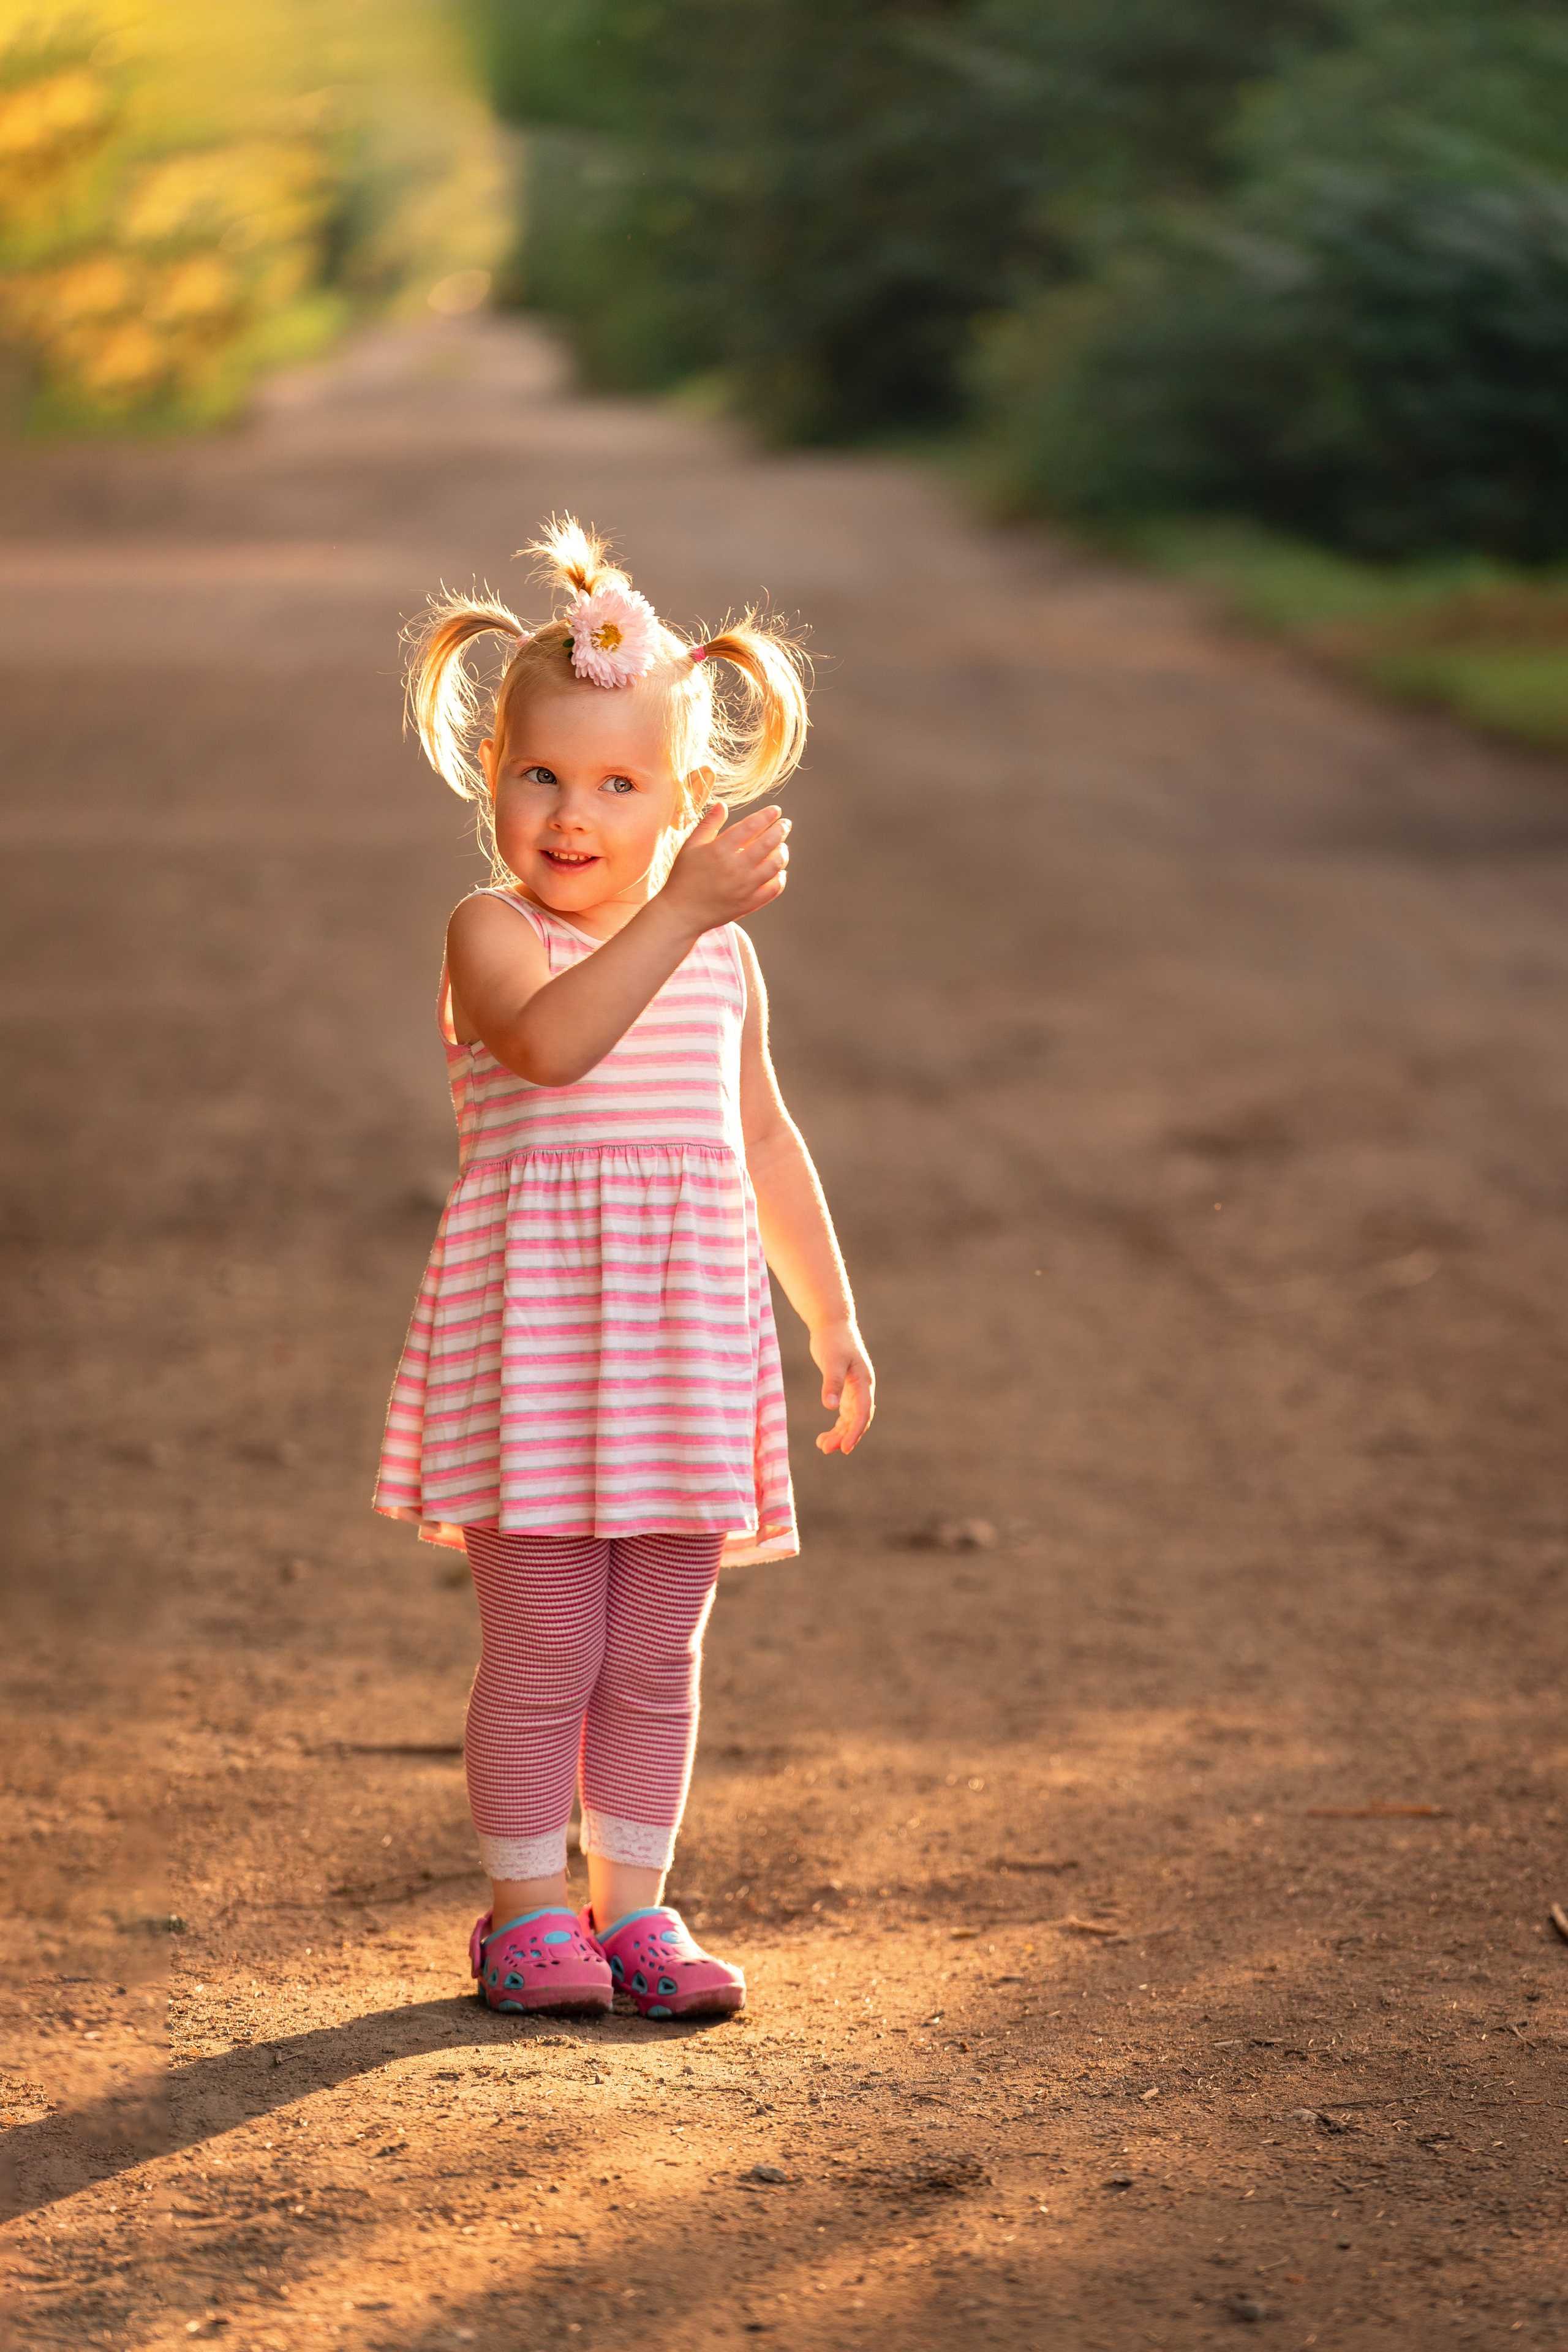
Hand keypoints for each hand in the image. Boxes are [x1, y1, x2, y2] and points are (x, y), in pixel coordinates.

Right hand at [660, 802, 788, 931]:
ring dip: (783, 853)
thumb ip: (708, 824)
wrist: (681, 913)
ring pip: (775, 865)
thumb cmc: (684, 877)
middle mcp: (735, 868)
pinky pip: (774, 889)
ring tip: (782, 846)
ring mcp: (745, 887)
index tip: (775, 810)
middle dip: (780, 830)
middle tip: (785, 824)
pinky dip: (781, 878)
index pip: (751, 826)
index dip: (766, 816)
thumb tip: (723, 804)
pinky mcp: (749, 904)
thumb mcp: (690, 846)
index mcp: (720, 850)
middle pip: (768, 843)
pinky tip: (780, 871)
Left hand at [811, 1319, 873, 1454]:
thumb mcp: (832, 1361)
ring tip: (822, 1445)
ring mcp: (854, 1391)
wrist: (831, 1325)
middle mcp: (862, 1389)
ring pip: (850, 1419)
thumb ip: (831, 1383)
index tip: (845, 1448)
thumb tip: (830, 1407)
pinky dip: (836, 1426)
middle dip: (844, 1436)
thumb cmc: (832, 1340)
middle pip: (857, 1420)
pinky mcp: (845, 1390)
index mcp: (864, 1382)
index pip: (863, 1413)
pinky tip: (825, 1436)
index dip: (855, 1431)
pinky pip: (844, 1414)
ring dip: (839, 1434)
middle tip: (826, 1448)